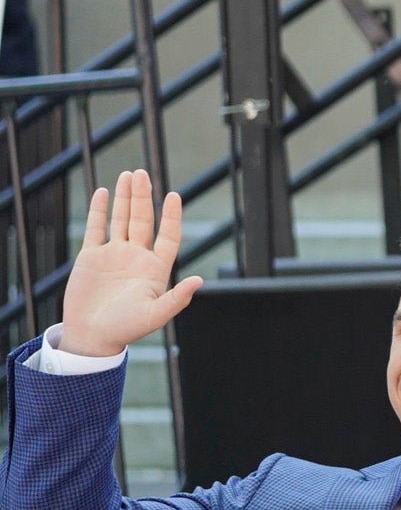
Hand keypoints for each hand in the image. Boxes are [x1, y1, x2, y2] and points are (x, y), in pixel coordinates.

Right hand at [60, 172, 201, 358]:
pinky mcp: (91, 257)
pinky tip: (104, 192)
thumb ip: (177, 298)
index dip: (171, 217)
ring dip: (125, 198)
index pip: (168, 236)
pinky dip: (99, 210)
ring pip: (121, 220)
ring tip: (129, 175)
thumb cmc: (125, 328)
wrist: (92, 335)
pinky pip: (96, 228)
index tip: (174, 196)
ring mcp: (114, 255)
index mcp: (155, 269)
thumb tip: (199, 280)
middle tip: (142, 173)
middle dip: (143, 197)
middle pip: (143, 221)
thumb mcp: (155, 314)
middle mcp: (137, 257)